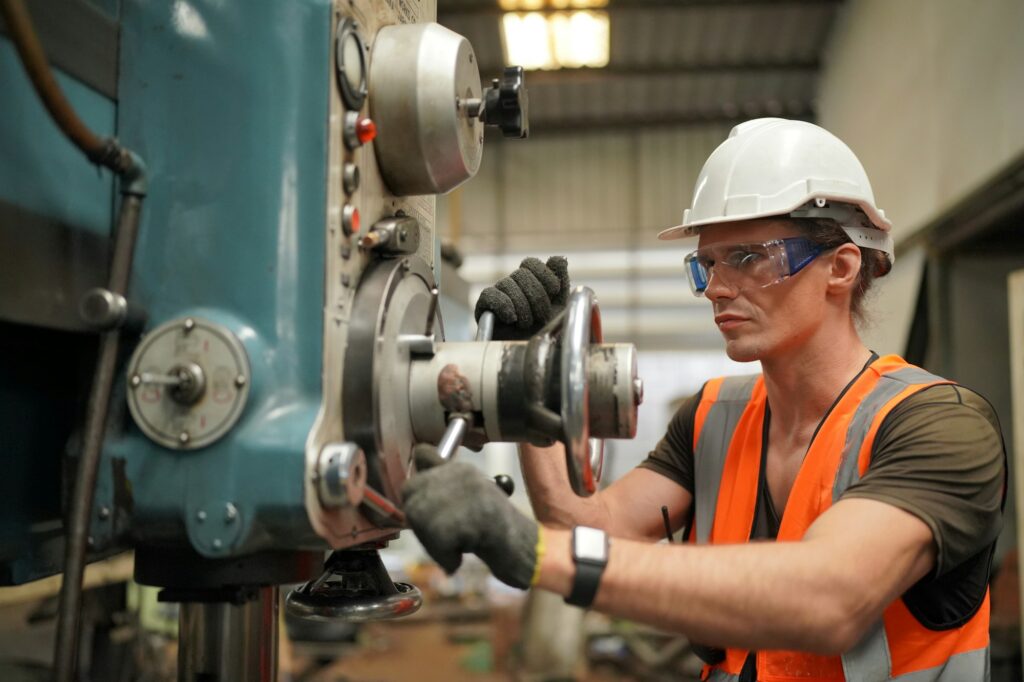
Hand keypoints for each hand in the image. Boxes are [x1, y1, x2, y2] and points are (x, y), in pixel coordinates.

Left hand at [401, 444, 537, 588]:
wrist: (523, 551)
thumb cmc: (491, 530)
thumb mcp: (463, 499)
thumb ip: (438, 479)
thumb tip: (418, 455)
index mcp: (461, 468)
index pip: (420, 457)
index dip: (416, 492)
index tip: (431, 513)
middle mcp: (464, 473)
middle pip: (411, 491)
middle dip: (420, 521)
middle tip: (443, 540)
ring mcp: (471, 492)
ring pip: (419, 515)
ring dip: (432, 542)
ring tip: (452, 550)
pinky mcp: (475, 514)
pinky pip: (436, 536)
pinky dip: (444, 555)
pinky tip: (458, 559)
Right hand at [474, 256, 570, 339]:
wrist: (531, 360)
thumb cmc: (548, 335)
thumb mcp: (561, 309)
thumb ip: (561, 283)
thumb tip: (559, 259)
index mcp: (530, 283)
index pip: (530, 263)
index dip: (544, 274)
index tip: (555, 290)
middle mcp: (513, 286)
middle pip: (521, 274)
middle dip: (536, 296)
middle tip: (541, 317)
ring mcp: (498, 296)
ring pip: (507, 283)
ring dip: (522, 305)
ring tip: (527, 324)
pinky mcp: (484, 308)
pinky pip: (489, 295)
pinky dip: (503, 305)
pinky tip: (512, 319)